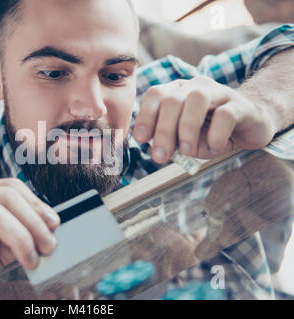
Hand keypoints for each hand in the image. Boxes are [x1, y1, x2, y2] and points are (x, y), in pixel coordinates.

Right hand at [0, 178, 59, 298]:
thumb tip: (49, 227)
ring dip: (20, 239)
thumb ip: (20, 233)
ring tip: (30, 260)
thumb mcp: (0, 246)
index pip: (12, 187)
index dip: (37, 204)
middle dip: (34, 222)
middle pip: (7, 197)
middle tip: (48, 246)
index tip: (54, 224)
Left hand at [133, 76, 276, 162]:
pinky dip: (216, 135)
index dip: (145, 116)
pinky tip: (214, 148)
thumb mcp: (186, 139)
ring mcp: (220, 92)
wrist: (252, 124)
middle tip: (160, 156)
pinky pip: (225, 115)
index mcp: (178, 91)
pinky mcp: (241, 105)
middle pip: (173, 100)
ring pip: (197, 100)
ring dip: (187, 128)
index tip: (141, 140)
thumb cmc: (212, 132)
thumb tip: (157, 149)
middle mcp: (196, 87)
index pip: (155, 95)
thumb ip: (171, 141)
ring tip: (187, 151)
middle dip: (163, 130)